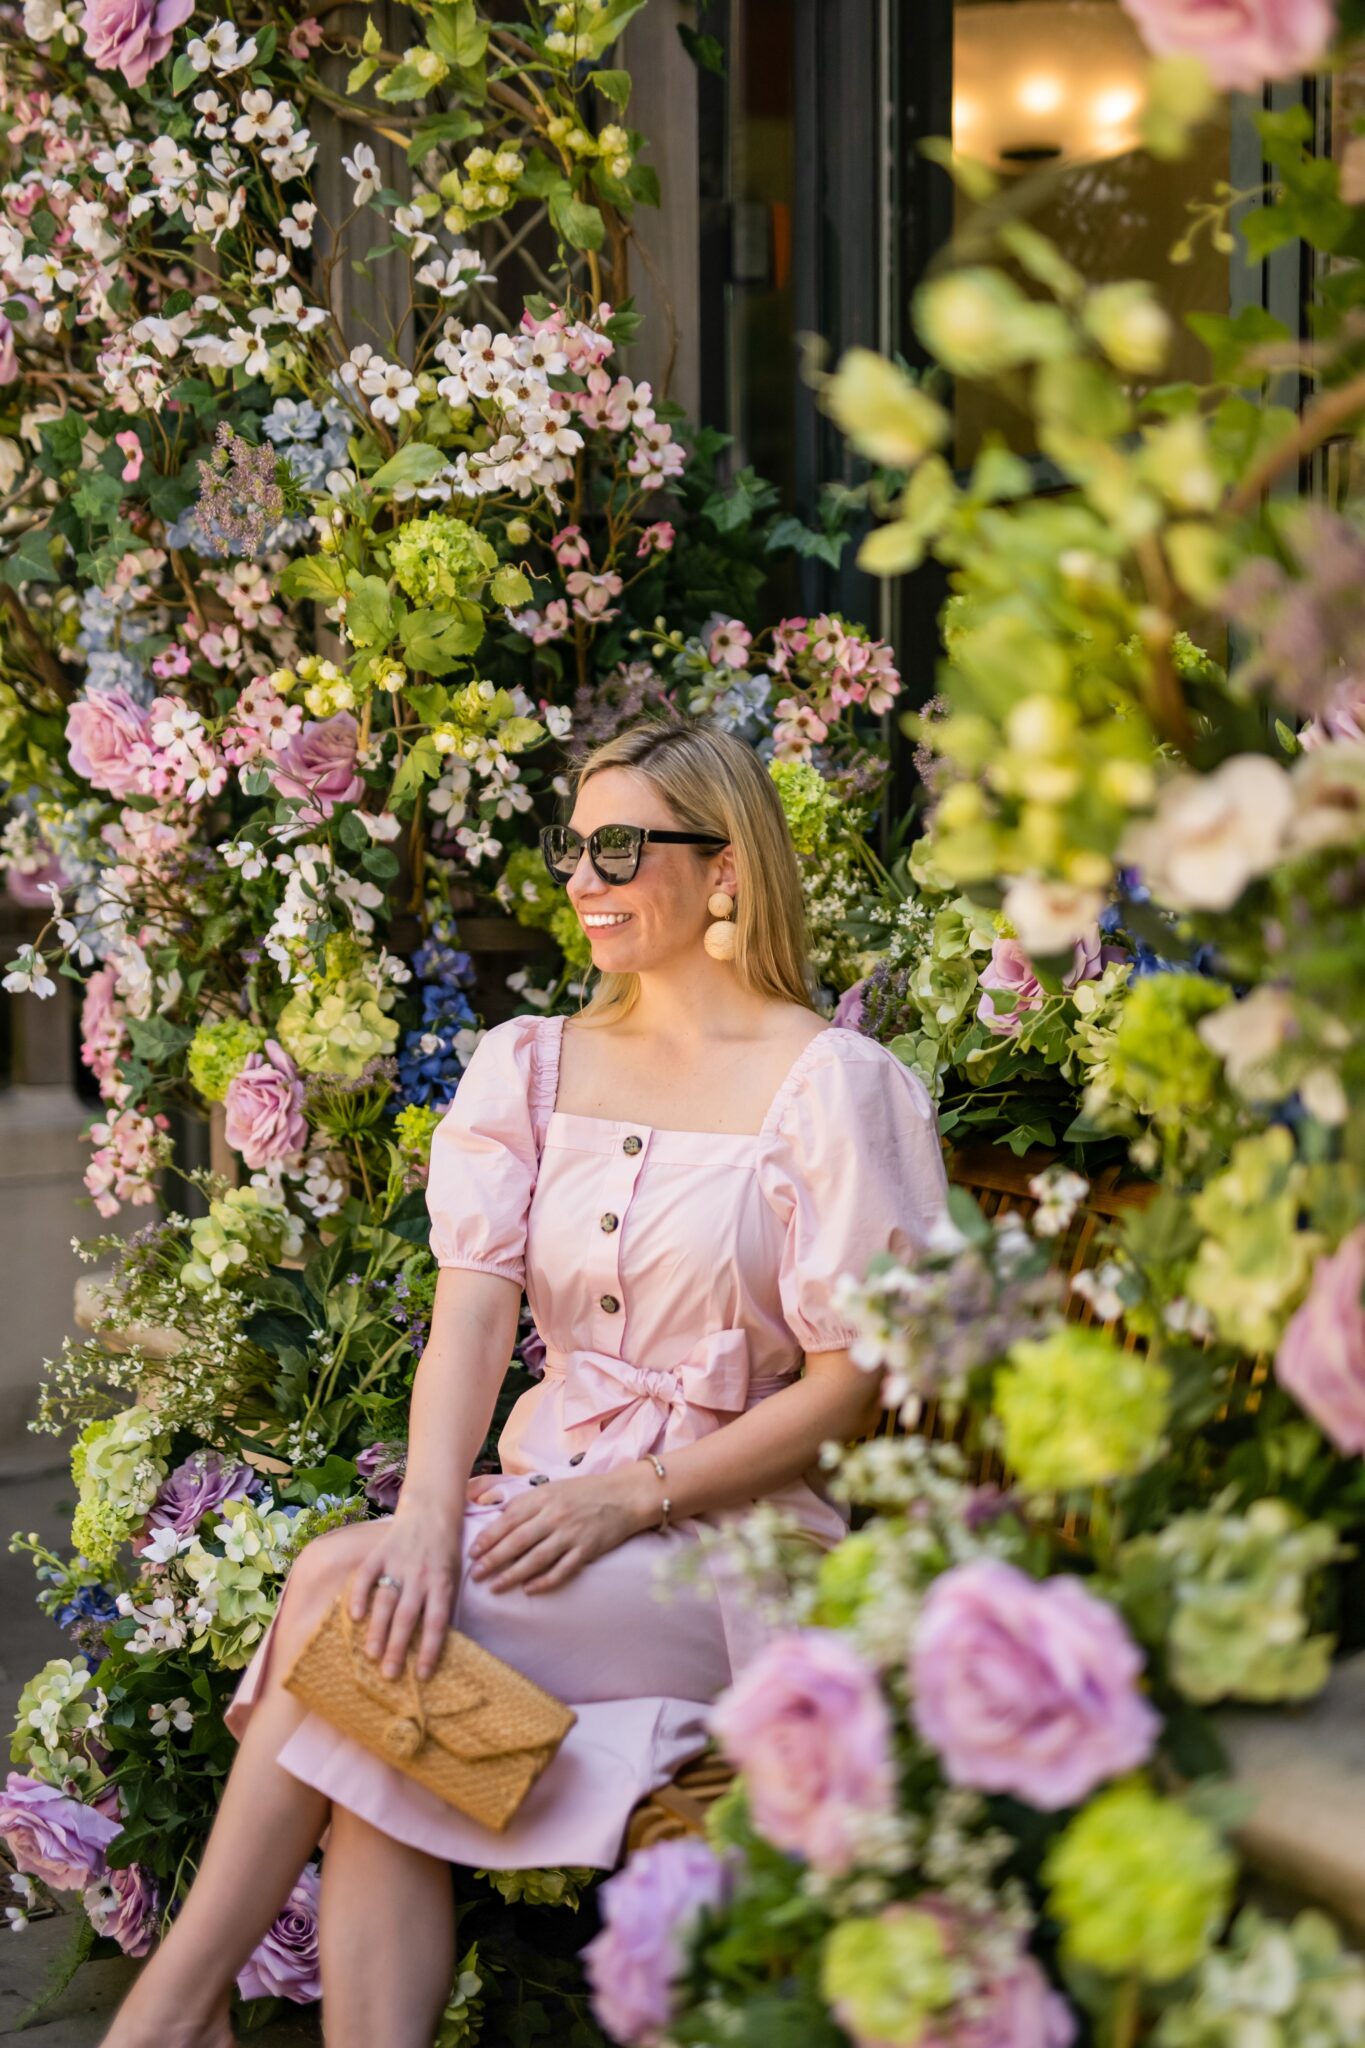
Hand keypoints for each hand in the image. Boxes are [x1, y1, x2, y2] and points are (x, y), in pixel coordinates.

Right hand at [347, 1504, 463, 1681]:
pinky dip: (359, 1595)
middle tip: (388, 1675)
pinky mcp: (380, 1552)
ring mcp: (398, 1563)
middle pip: (407, 1616)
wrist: (431, 1511)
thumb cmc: (444, 1552)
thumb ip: (441, 1604)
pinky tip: (354, 1616)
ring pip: (386, 1600)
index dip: (429, 1649)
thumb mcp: (452, 1576)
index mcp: (442, 1583)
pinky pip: (367, 1575)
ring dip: (377, 1629)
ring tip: (370, 1655)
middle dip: (397, 1647)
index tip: (421, 1675)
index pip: (436, 1622)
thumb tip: (433, 1645)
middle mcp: (420, 1575)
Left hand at [468, 1467, 657, 1595]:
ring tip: (494, 1587)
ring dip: (512, 1575)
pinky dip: (544, 1582)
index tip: (472, 1553)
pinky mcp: (586, 1550)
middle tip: (475, 1574)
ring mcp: (571, 1534)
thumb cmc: (583, 1492)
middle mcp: (555, 1516)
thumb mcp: (551, 1489)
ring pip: (535, 1559)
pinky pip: (562, 1570)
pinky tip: (529, 1590)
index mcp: (543, 1498)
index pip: (508, 1520)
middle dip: (493, 1560)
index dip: (488, 1538)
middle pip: (517, 1541)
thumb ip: (525, 1503)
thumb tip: (494, 1514)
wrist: (624, 1495)